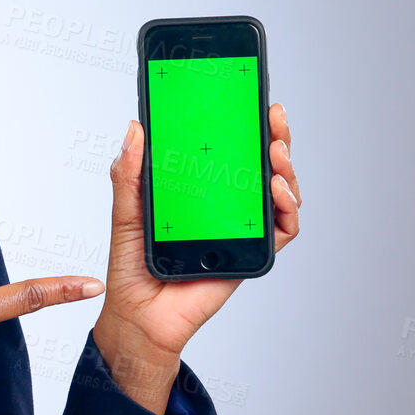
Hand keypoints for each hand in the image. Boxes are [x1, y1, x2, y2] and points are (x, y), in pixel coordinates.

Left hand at [93, 102, 300, 414]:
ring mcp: (241, 228)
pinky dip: (288, 208)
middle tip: (273, 116)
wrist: (139, 315)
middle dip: (274, 136)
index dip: (244, 125)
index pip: (228, 150)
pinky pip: (282, 229)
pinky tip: (280, 192)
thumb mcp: (126, 211)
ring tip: (275, 153)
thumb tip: (135, 128)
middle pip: (261, 165)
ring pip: (279, 191)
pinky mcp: (252, 253)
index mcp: (197, 189)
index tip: (250, 99)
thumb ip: (130, 173)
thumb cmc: (132, 266)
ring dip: (285, 167)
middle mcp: (224, 205)